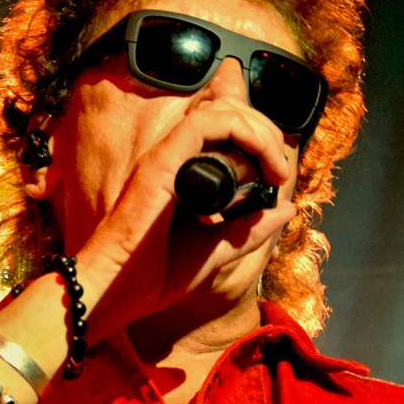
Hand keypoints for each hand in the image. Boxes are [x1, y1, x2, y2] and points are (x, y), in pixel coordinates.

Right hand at [75, 94, 297, 342]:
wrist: (117, 293)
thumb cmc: (153, 276)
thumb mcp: (217, 251)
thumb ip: (250, 230)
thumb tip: (286, 208)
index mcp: (182, 172)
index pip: (224, 129)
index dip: (258, 138)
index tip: (277, 176)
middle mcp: (174, 157)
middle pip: (228, 113)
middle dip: (265, 132)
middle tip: (280, 170)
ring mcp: (166, 156)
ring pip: (221, 109)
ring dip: (258, 130)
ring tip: (275, 167)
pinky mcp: (161, 160)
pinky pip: (206, 122)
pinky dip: (242, 130)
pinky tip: (263, 160)